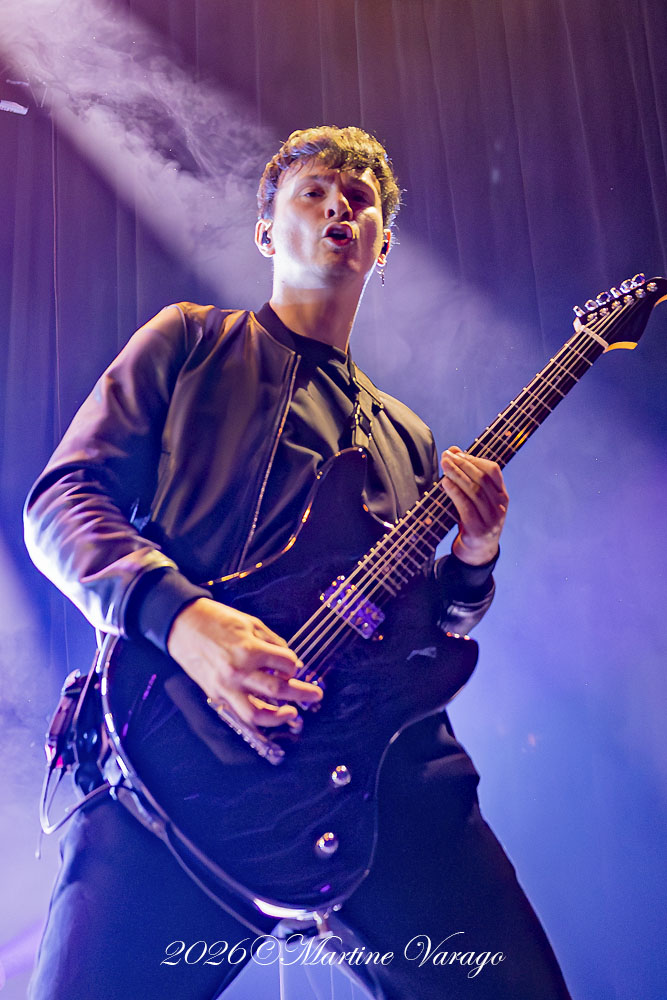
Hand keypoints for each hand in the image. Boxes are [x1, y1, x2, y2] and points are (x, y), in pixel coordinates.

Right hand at [166, 598, 321, 727]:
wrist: (183, 625)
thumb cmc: (216, 620)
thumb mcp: (250, 623)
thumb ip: (272, 642)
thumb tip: (290, 661)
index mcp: (249, 649)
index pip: (286, 664)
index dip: (295, 665)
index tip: (295, 666)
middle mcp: (239, 671)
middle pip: (279, 690)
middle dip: (302, 694)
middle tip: (315, 695)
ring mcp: (226, 686)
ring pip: (258, 713)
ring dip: (280, 717)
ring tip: (293, 714)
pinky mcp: (216, 695)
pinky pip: (240, 714)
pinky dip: (257, 720)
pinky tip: (269, 717)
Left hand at [440, 446, 508, 565]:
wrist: (477, 554)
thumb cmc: (473, 521)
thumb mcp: (474, 500)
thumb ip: (465, 477)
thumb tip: (453, 450)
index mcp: (502, 496)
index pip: (493, 471)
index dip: (474, 459)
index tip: (456, 453)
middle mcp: (500, 506)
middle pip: (482, 479)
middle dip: (463, 464)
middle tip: (447, 456)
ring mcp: (491, 519)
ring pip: (474, 491)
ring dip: (457, 475)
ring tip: (445, 465)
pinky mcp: (478, 530)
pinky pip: (466, 507)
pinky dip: (455, 493)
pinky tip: (445, 483)